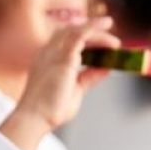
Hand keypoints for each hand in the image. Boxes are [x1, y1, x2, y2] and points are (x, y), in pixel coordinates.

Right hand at [0, 17, 119, 149]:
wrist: (35, 118)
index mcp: (48, 59)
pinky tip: (111, 42)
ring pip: (77, 30)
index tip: (102, 46)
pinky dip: (97, 35)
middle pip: (71, 32)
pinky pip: (81, 35)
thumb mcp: (76, 89)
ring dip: (98, 32)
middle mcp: (49, 52)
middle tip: (112, 41)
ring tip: (115, 42)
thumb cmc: (50, 110)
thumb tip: (106, 68)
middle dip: (92, 32)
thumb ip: (89, 77)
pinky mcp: (63, 56)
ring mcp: (54, 52)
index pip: (67, 41)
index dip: (85, 40)